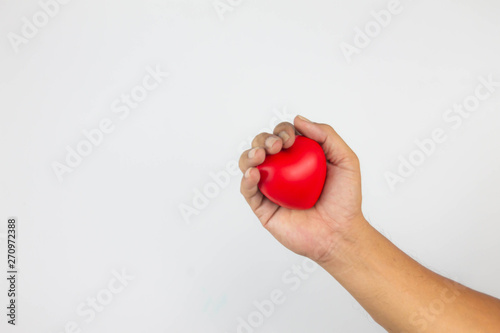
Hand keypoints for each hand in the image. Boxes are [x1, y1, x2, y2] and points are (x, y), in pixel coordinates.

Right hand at [239, 115, 364, 263]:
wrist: (340, 234)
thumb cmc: (345, 200)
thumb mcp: (346, 160)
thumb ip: (326, 136)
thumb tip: (299, 120)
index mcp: (298, 158)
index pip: (283, 136)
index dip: (282, 131)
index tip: (291, 139)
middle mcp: (282, 171)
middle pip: (263, 147)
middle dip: (264, 140)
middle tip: (276, 146)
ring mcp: (270, 189)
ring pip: (249, 165)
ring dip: (250, 155)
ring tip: (260, 156)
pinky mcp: (262, 208)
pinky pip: (248, 191)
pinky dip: (246, 179)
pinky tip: (253, 173)